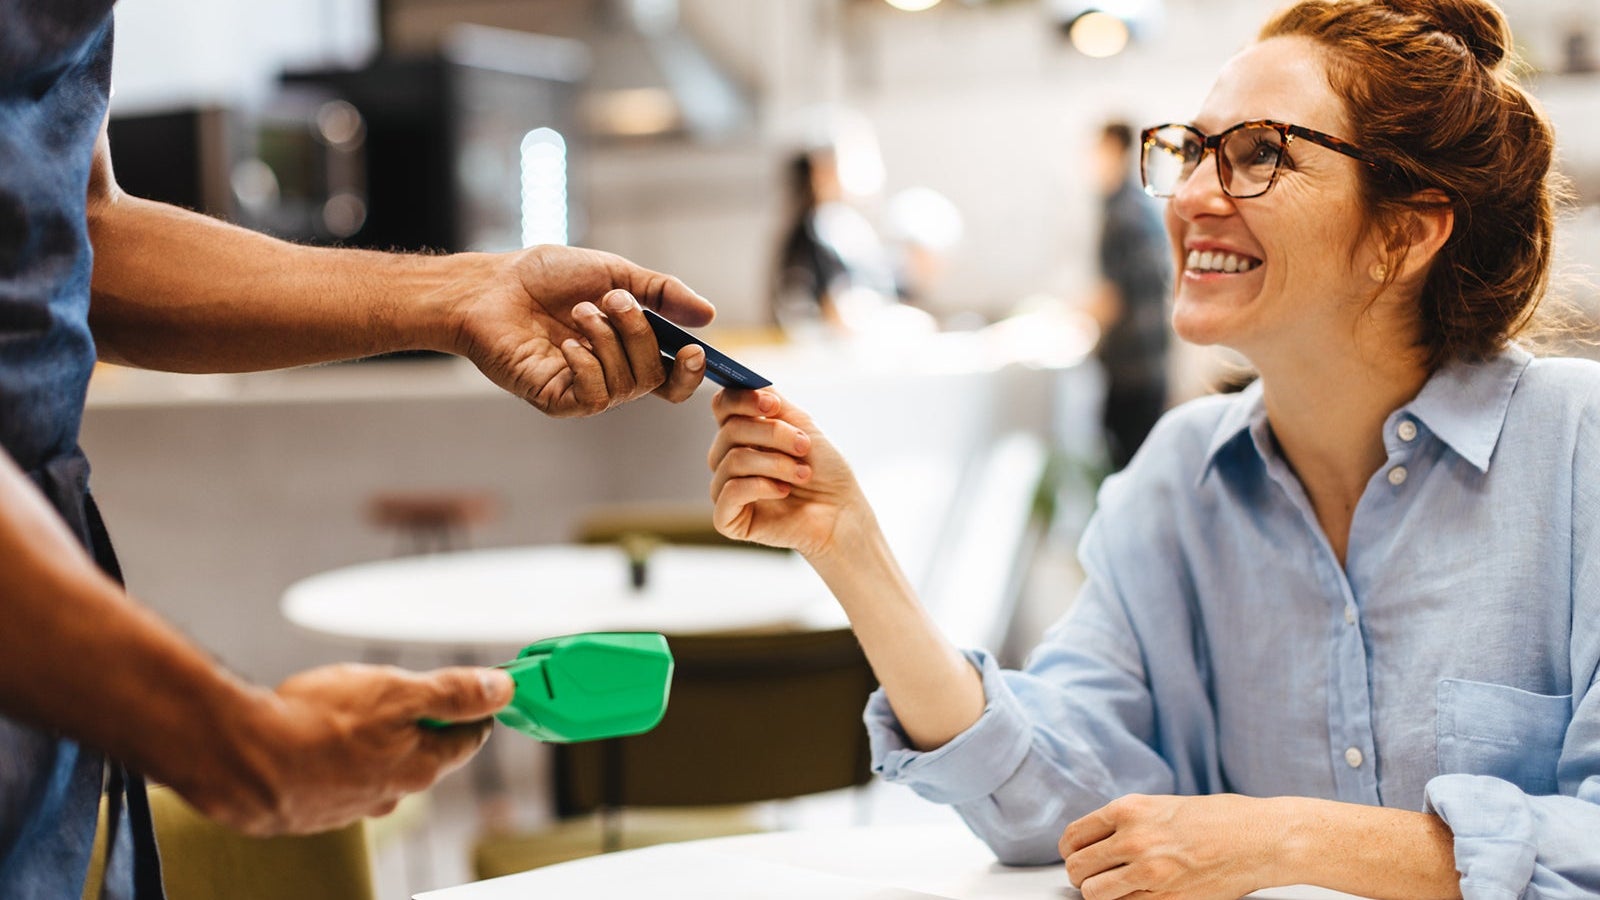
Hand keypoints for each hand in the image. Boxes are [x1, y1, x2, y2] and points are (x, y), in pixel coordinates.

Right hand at [189, 664, 512, 835]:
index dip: (476, 709)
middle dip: (421, 722)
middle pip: (424, 752)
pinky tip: (316, 737)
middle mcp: (390, 793)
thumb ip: (453, 693)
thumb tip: (501, 690)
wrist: (241, 758)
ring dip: (375, 740)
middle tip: (406, 692)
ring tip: (350, 710)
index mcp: (420, 766)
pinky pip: (338, 777)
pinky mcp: (313, 807)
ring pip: (379, 765)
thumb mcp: (398, 692)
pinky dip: (336, 755)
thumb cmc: (316, 723)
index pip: (468, 738)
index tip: (481, 694)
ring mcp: (351, 804)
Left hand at [449, 245, 715, 416]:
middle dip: (640, 334)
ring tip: (579, 312)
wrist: (492, 286)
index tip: (694, 351)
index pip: (672, 377)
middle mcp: (611, 374)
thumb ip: (661, 292)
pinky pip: (593, 396)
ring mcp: (584, 389)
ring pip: (627, 385)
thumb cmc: (545, 278)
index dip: (690, 372)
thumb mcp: (613, 273)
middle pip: (655, 377)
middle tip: (613, 300)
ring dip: (608, 340)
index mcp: (628, 349)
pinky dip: (587, 365)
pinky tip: (566, 343)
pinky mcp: (556, 400)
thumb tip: (708, 315)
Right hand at [708, 389, 868, 559]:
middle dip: (773, 435)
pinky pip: (730, 493)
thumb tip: (746, 378)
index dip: (743, 399)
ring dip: (776, 464)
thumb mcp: (801, 425)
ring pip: (733, 460)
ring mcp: (725, 489)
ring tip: (803, 474)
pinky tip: (783, 492)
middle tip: (804, 446)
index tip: (773, 405)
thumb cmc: (825, 470)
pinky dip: (761, 487)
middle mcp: (728, 459)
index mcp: (743, 434)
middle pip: (730, 430)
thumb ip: (771, 400)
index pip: (723, 406)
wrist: (842, 511)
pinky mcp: (728, 519)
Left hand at [1060, 794, 1284, 899]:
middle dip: (1080, 874)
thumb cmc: (1219, 819)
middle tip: (1091, 876)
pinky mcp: (1165, 898)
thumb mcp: (1164, 805)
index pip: (1074, 836)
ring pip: (1094, 893)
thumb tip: (1099, 841)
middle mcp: (1133, 839)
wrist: (1259, 838)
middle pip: (1077, 867)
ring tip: (1111, 889)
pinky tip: (1135, 895)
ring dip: (1098, 893)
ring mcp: (1148, 872)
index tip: (1075, 856)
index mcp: (1129, 810)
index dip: (1070, 850)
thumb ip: (1128, 822)